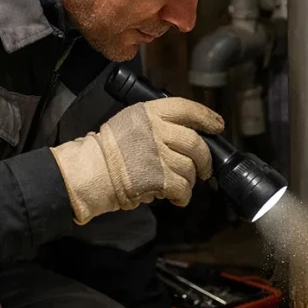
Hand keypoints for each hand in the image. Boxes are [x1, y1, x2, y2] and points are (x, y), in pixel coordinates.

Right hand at [50, 98, 223, 224]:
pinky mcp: (160, 178)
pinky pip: (183, 188)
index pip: (187, 109)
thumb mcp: (129, 122)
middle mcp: (157, 130)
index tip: (217, 126)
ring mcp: (159, 155)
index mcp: (149, 112)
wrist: (90, 172)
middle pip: (196, 142)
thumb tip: (182, 137)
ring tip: (180, 185)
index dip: (206, 117)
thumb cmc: (106, 151)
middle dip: (204, 158)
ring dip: (189, 180)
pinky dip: (183, 196)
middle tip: (204, 169)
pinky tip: (177, 198)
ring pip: (190, 168)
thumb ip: (155, 124)